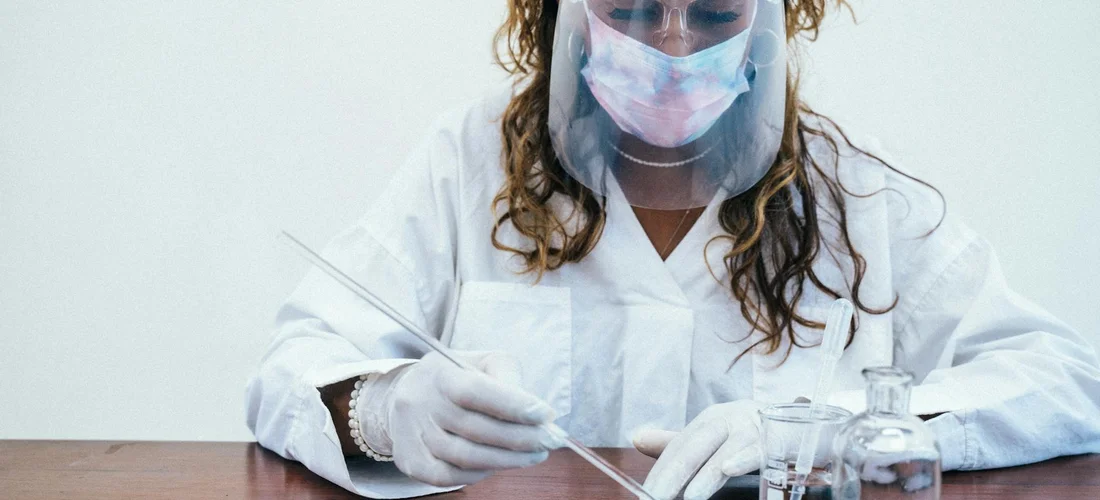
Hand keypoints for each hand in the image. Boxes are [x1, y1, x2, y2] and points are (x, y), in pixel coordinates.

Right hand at [384, 351, 560, 486]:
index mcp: (438, 372)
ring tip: (535, 454)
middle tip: (551, 440)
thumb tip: (535, 410)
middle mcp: (419, 403)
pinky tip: (500, 464)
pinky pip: (449, 476)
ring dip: (507, 459)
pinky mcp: (411, 461)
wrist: (405, 396)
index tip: (545, 414)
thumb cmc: (456, 378)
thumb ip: (507, 377)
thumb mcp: (481, 362)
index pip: (475, 391)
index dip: (512, 405)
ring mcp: (411, 435)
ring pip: (465, 457)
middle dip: (520, 437)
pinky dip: (480, 473)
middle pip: (475, 428)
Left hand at [634, 400, 767, 499]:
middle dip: (674, 472)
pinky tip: (729, 468)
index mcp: (710, 419)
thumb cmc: (753, 433)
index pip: (679, 445)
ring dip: (706, 473)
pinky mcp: (777, 438)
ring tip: (689, 496)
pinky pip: (758, 449)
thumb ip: (678, 442)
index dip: (662, 469)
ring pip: (724, 449)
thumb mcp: (714, 437)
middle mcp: (728, 419)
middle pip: (695, 444)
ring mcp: (752, 428)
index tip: (647, 491)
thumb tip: (637, 438)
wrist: (804, 423)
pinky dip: (743, 458)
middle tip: (656, 495)